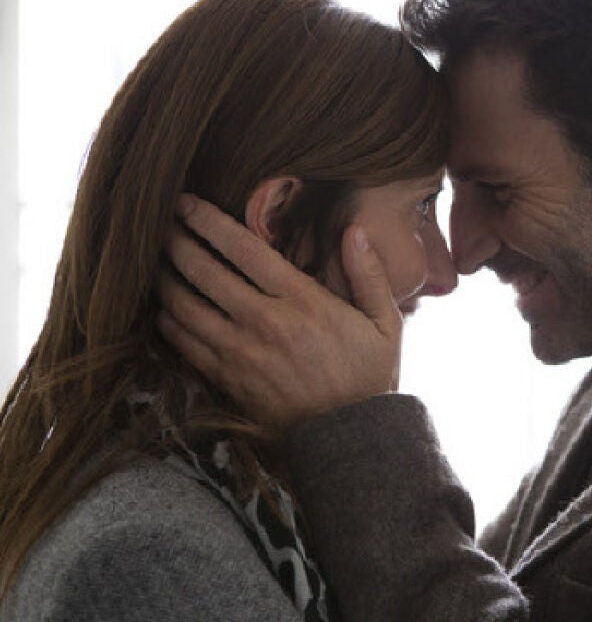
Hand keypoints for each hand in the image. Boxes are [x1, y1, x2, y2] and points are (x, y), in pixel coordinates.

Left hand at [158, 194, 401, 429]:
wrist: (349, 439)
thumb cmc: (370, 377)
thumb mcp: (386, 324)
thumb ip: (369, 275)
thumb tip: (355, 232)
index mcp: (302, 301)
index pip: (243, 249)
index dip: (208, 221)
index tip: (187, 202)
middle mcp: (264, 322)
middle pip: (204, 271)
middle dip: (176, 241)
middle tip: (159, 224)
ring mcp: (241, 353)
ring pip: (184, 305)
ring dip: (164, 278)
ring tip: (154, 260)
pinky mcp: (228, 379)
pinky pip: (184, 343)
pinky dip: (168, 321)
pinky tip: (163, 308)